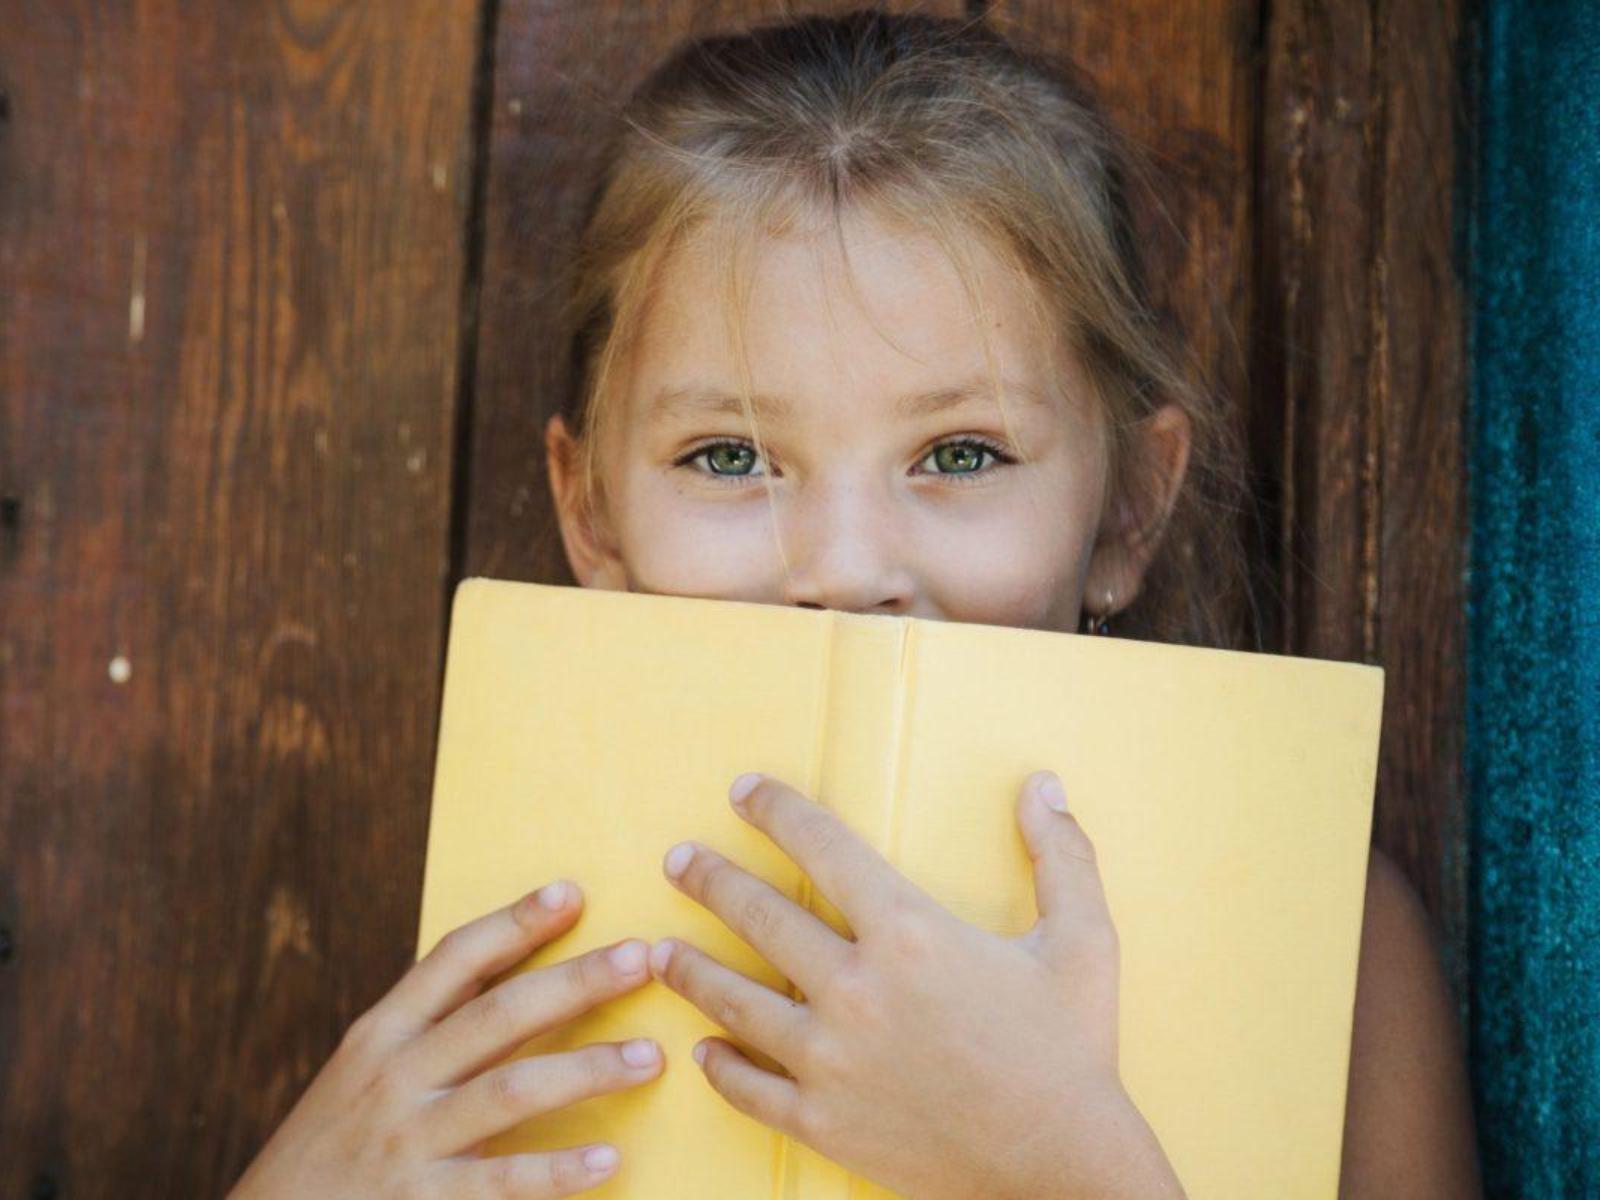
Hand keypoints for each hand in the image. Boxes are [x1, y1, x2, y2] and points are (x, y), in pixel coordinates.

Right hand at [229, 881, 662, 1198]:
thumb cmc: (331, 1147)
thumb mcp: (362, 1073)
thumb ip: (427, 1029)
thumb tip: (511, 976)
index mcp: (380, 1035)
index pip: (452, 959)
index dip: (514, 923)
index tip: (572, 894)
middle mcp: (395, 1077)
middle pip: (498, 1014)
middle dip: (576, 981)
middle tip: (644, 956)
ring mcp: (408, 1141)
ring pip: (509, 1092)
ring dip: (586, 1070)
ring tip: (650, 1057)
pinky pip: (500, 1184)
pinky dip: (555, 1172)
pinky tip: (606, 1160)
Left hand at [649, 771, 1185, 1199]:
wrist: (1063, 1166)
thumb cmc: (1073, 1050)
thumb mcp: (1084, 942)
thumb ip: (1062, 856)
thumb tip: (1043, 784)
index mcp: (910, 934)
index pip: (823, 848)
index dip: (777, 811)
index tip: (744, 791)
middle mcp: (856, 989)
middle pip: (759, 916)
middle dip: (709, 880)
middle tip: (676, 860)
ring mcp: (831, 1061)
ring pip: (735, 1001)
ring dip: (689, 969)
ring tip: (658, 951)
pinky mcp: (823, 1121)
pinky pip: (750, 1088)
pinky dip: (721, 1065)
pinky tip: (704, 1048)